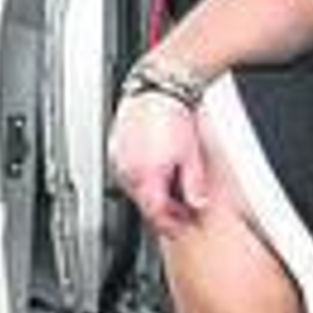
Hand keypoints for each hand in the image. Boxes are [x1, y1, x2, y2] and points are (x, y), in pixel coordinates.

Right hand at [107, 91, 208, 232]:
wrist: (157, 88)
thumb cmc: (173, 116)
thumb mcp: (191, 155)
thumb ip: (193, 185)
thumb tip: (197, 204)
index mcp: (146, 176)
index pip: (156, 214)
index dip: (171, 223)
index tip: (182, 223)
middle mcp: (127, 171)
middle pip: (144, 202)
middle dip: (162, 207)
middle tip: (180, 206)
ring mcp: (118, 159)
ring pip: (133, 187)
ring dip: (150, 190)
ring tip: (169, 182)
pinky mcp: (115, 148)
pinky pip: (126, 171)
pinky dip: (139, 175)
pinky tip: (154, 165)